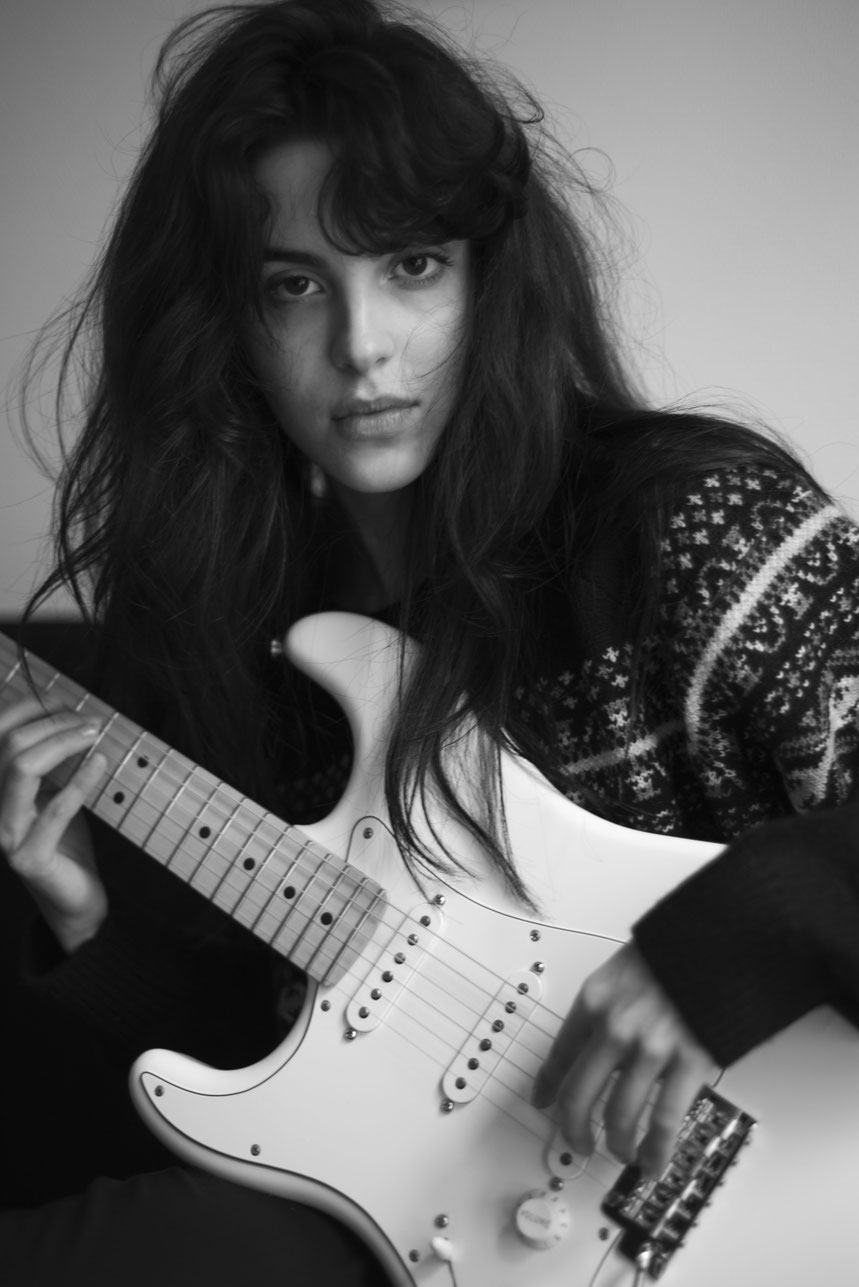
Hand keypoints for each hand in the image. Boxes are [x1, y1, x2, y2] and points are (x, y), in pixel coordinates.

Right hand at [0, 698, 108, 952]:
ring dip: (63, 742)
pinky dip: (80, 780)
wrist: (73, 898)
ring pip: (23, 767)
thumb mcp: (52, 793)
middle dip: (53, 722)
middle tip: (90, 720)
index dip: (28, 708)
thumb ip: (50, 761)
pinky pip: (55, 809)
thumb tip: (65, 712)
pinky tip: (100, 761)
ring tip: (95, 733)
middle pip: (11, 745)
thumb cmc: (65, 841)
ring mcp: (6, 834)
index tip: (64, 700)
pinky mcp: (29, 857)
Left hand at [532, 943, 713, 1176]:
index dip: (548, 1086)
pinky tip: (652, 1162)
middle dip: (574, 1129)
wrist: (724, 940)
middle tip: (578, 1142)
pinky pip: (663, 1123)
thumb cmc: (675, 953)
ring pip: (620, 1117)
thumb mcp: (623, 970)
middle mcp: (614, 1027)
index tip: (543, 1101)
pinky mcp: (687, 1065)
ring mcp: (650, 1049)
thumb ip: (605, 1008)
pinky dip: (655, 1151)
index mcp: (594, 1000)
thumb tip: (592, 1047)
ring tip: (620, 1153)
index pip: (559, 1054)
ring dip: (617, 1144)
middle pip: (580, 1096)